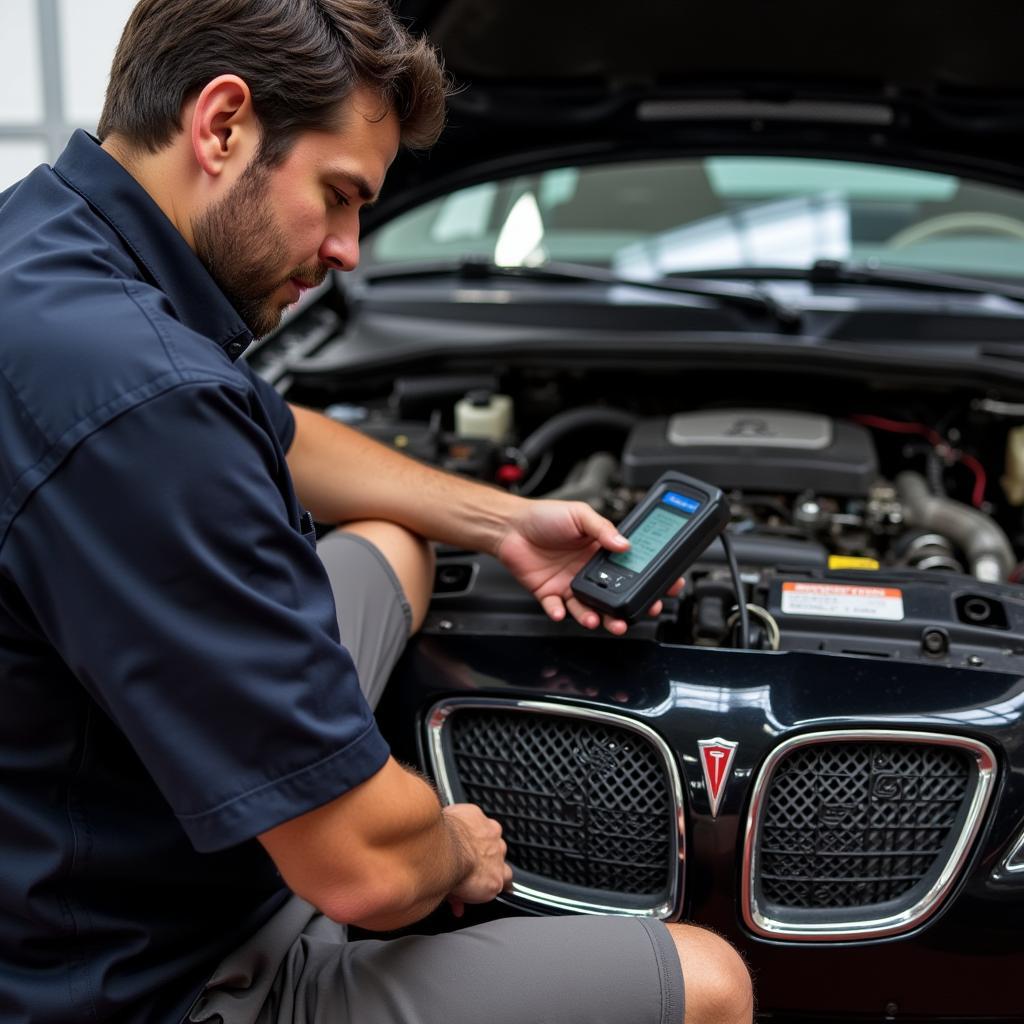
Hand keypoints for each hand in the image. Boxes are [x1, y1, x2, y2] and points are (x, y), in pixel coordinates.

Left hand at [443, 804, 512, 917]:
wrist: (439, 851)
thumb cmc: (447, 874)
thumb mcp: (456, 896)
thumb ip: (461, 898)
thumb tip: (456, 904)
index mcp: (496, 879)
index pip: (504, 880)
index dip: (491, 878)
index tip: (479, 879)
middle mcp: (498, 854)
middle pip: (497, 854)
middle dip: (484, 856)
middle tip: (465, 859)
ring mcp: (490, 832)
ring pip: (489, 833)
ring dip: (477, 837)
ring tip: (458, 841)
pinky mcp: (478, 814)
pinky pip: (473, 816)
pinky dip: (464, 820)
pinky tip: (452, 825)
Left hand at [496, 499, 683, 633]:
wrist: (510, 525)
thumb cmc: (543, 516)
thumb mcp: (579, 514)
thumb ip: (603, 529)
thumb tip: (625, 544)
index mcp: (600, 551)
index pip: (631, 568)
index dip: (649, 579)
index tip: (666, 586)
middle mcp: (588, 571)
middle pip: (614, 595)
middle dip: (628, 608)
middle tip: (639, 613)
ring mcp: (569, 584)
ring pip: (589, 608)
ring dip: (597, 617)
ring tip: (601, 620)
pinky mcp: (549, 594)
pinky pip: (557, 609)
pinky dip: (560, 613)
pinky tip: (561, 611)